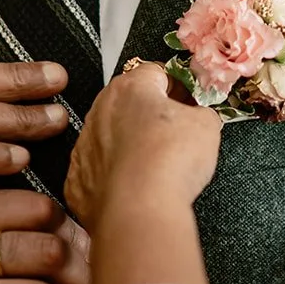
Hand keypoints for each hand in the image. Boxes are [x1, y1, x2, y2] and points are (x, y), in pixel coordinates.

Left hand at [65, 64, 221, 231]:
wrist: (139, 211)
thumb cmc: (168, 163)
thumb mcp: (206, 126)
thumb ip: (202, 112)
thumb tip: (200, 117)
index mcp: (131, 88)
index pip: (155, 72)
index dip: (176, 86)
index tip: (188, 100)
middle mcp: (101, 111)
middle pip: (129, 104)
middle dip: (151, 116)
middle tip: (176, 134)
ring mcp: (85, 145)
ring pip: (111, 137)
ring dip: (131, 145)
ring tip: (157, 165)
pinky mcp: (78, 179)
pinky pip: (100, 170)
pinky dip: (117, 176)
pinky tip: (137, 186)